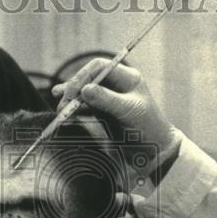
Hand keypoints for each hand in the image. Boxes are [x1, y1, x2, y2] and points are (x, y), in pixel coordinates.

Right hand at [52, 59, 180, 172]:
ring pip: (85, 93)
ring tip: (60, 109)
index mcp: (127, 77)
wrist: (155, 150)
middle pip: (89, 79)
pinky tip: (65, 113)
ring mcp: (109, 98)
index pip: (99, 67)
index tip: (72, 92)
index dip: (83, 76)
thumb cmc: (148, 127)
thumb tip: (84, 89)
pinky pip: (85, 106)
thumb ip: (107, 100)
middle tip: (62, 102)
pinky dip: (75, 109)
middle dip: (74, 89)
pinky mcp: (103, 112)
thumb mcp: (128, 111)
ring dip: (71, 100)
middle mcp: (117, 84)